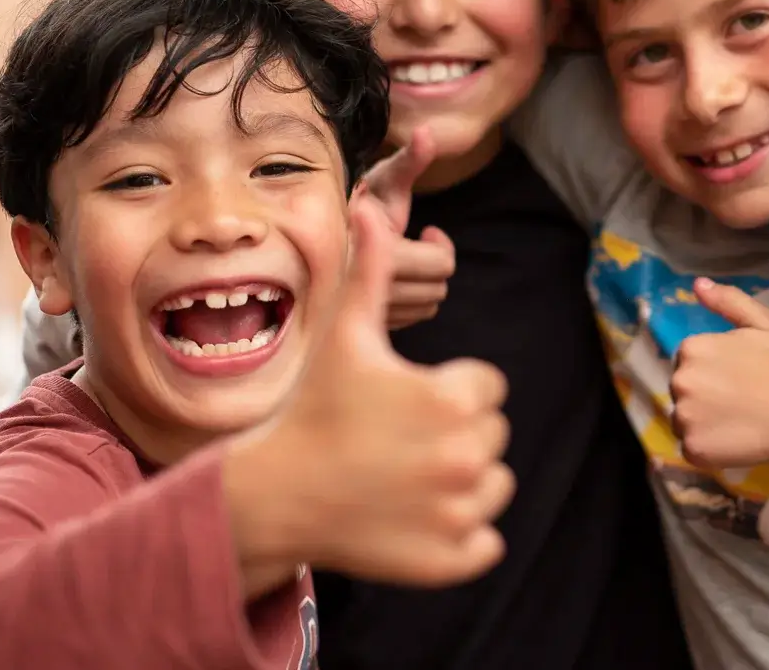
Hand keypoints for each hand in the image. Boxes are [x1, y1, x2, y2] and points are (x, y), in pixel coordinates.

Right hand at [225, 195, 513, 588]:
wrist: (274, 495)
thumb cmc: (314, 407)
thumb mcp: (345, 336)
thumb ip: (371, 270)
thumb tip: (371, 207)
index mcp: (452, 398)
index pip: (487, 388)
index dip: (447, 390)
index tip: (401, 401)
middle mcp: (466, 456)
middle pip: (492, 435)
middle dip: (454, 434)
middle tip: (395, 440)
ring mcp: (459, 514)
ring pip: (494, 487)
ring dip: (461, 483)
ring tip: (402, 477)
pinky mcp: (452, 561)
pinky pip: (486, 543)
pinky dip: (459, 537)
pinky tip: (411, 518)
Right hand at [359, 124, 455, 328]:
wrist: (306, 232)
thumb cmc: (354, 198)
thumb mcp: (383, 178)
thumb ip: (409, 160)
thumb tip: (427, 133)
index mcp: (374, 250)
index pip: (439, 264)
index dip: (441, 246)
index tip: (429, 230)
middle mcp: (365, 287)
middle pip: (437, 289)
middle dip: (435, 264)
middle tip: (421, 243)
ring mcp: (361, 310)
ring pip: (426, 307)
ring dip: (424, 283)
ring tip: (407, 260)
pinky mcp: (361, 323)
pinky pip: (409, 320)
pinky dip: (410, 301)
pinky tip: (394, 280)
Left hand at [670, 279, 768, 468]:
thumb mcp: (763, 323)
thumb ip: (728, 301)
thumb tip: (698, 285)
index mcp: (692, 348)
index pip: (689, 362)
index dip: (714, 371)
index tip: (739, 378)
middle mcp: (680, 380)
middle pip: (684, 390)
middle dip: (705, 395)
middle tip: (741, 401)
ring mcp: (684, 417)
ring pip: (685, 420)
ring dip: (704, 422)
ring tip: (739, 422)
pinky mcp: (692, 448)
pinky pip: (692, 447)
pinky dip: (709, 447)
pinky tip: (735, 440)